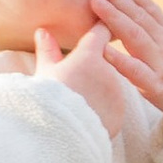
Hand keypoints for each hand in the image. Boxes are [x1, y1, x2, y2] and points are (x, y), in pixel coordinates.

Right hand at [34, 20, 128, 135]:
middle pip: (106, 62)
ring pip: (110, 85)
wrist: (57, 133)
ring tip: (78, 102)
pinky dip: (103, 109)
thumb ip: (47, 50)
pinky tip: (86, 117)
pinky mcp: (120, 113)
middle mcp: (109, 69)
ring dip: (100, 89)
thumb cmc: (45, 99)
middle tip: (76, 79)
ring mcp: (117, 92)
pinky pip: (112, 107)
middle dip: (95, 67)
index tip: (96, 29)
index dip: (98, 30)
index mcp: (90, 55)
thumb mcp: (44, 72)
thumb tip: (42, 31)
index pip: (101, 32)